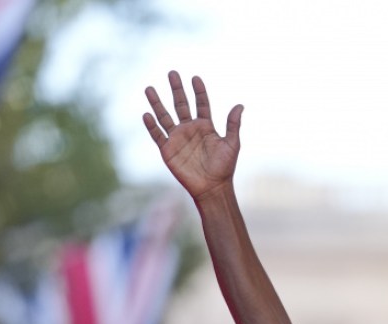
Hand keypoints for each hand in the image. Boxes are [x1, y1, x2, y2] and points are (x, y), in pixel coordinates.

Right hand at [144, 71, 242, 200]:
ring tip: (149, 88)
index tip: (195, 78)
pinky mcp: (168, 150)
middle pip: (181, 104)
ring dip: (157, 103)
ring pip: (164, 116)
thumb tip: (240, 105)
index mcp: (206, 126)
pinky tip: (147, 114)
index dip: (199, 91)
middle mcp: (190, 129)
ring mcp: (178, 138)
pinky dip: (151, 126)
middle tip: (172, 73)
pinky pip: (157, 135)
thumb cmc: (225, 167)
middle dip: (176, 89)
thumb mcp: (232, 144)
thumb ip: (233, 124)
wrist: (213, 187)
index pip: (201, 104)